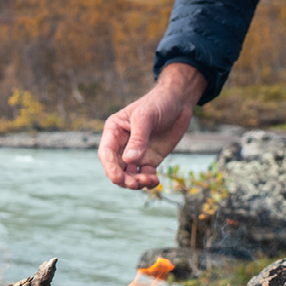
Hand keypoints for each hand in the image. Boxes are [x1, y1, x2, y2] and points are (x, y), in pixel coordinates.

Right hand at [98, 62, 205, 189]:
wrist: (179, 101)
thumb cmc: (158, 103)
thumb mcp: (146, 117)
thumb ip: (137, 139)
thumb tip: (129, 161)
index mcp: (114, 131)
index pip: (106, 153)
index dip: (110, 167)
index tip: (118, 178)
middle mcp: (122, 145)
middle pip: (116, 168)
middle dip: (123, 178)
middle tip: (136, 183)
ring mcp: (135, 154)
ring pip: (129, 175)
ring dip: (136, 182)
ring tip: (149, 180)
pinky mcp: (149, 159)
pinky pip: (144, 175)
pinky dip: (148, 181)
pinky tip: (155, 180)